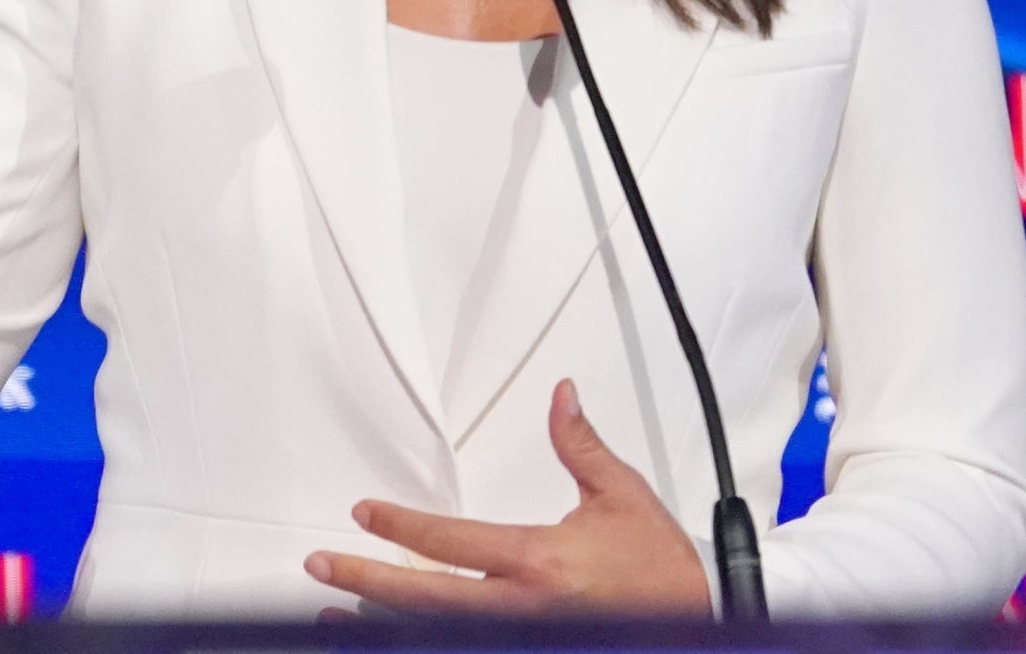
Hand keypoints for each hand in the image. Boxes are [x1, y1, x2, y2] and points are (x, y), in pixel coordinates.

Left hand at [304, 379, 712, 616]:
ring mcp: (524, 638)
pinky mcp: (535, 650)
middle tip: (323, 567)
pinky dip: (425, 638)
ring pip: (438, 633)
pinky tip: (392, 634)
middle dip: (368, 582)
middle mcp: (523, 608)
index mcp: (539, 561)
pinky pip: (466, 646)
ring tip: (336, 611)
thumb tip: (561, 396)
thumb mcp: (620, 494)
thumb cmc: (659, 567)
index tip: (364, 513)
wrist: (702, 615)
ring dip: (383, 623)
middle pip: (427, 599)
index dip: (400, 526)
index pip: (452, 543)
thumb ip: (580, 445)